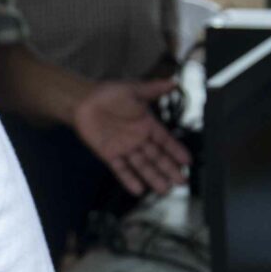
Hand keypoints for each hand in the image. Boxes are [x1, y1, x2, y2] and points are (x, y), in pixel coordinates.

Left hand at [71, 78, 188, 196]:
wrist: (83, 100)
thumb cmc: (108, 93)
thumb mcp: (134, 90)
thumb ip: (154, 89)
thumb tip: (173, 81)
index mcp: (147, 124)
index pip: (165, 141)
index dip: (176, 151)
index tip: (187, 162)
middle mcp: (138, 139)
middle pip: (157, 157)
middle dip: (169, 169)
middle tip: (181, 181)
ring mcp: (125, 148)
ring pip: (142, 165)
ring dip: (153, 177)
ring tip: (165, 189)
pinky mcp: (110, 155)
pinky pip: (121, 169)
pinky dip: (129, 179)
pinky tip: (138, 190)